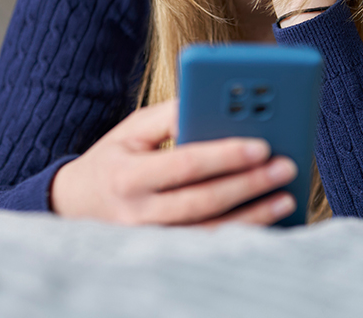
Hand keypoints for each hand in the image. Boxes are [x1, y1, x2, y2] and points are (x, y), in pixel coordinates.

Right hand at [50, 100, 297, 226]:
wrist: (76, 206)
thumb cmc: (114, 159)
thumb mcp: (132, 130)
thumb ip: (169, 116)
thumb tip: (211, 108)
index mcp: (128, 175)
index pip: (185, 165)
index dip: (225, 156)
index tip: (262, 145)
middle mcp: (138, 213)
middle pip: (204, 200)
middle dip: (249, 184)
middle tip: (284, 167)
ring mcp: (150, 241)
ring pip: (210, 232)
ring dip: (254, 216)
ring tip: (286, 197)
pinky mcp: (164, 255)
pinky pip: (208, 246)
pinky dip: (240, 234)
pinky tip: (266, 221)